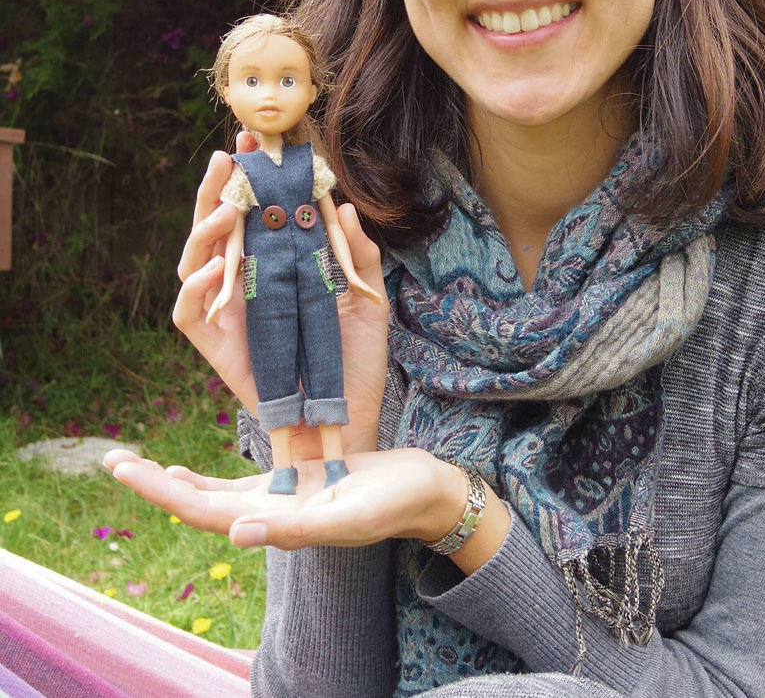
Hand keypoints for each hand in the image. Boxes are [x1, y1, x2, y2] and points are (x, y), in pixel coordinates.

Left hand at [104, 447, 465, 550]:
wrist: (424, 492)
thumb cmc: (396, 500)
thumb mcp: (351, 512)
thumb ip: (296, 527)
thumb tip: (235, 533)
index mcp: (279, 524)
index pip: (204, 511)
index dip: (162, 491)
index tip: (124, 468)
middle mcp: (270, 516)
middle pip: (197, 503)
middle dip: (153, 485)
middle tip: (111, 460)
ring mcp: (279, 502)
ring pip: (211, 496)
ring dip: (170, 483)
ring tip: (133, 465)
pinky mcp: (292, 485)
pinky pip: (236, 486)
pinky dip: (204, 480)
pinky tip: (183, 471)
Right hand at [174, 134, 388, 452]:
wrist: (347, 418)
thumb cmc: (354, 360)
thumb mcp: (367, 299)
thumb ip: (358, 255)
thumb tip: (344, 206)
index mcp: (275, 268)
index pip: (251, 215)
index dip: (249, 181)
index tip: (257, 144)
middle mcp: (243, 285)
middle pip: (216, 229)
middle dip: (218, 189)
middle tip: (230, 155)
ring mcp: (226, 315)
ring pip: (194, 263)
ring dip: (204, 231)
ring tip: (226, 207)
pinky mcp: (216, 348)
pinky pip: (190, 313)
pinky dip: (197, 288)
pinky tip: (218, 266)